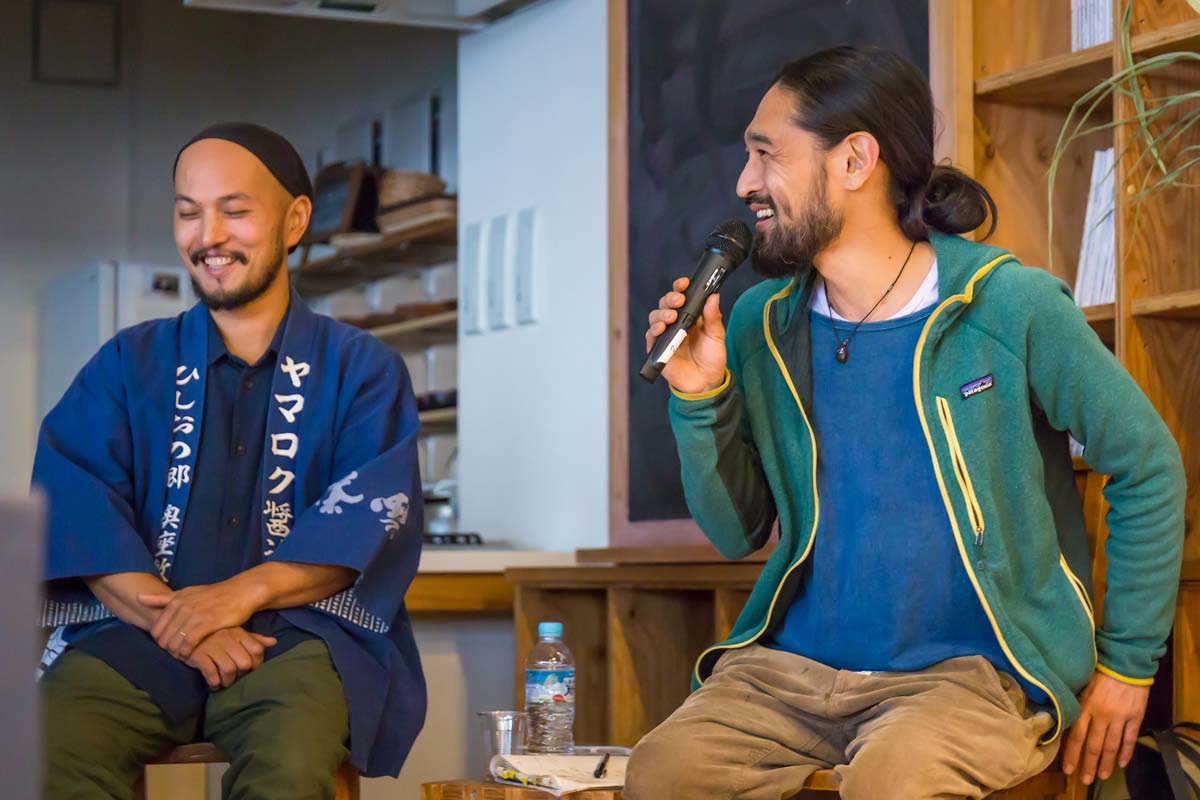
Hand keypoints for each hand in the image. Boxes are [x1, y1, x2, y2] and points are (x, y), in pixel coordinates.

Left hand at [139, 579, 261, 658]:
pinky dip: (187, 652)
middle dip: (168, 649)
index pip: (157, 629)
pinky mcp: (207, 623)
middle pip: (164, 637)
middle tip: (176, 654)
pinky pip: (189, 643)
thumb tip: (138, 598)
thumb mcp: (187, 593)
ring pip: (175, 641)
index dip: (161, 641)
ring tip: (183, 656)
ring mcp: (195, 614)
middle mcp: (183, 606)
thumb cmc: (213, 595)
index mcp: (176, 600)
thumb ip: (162, 598)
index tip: (170, 646)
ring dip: (177, 653)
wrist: (240, 592)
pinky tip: (191, 655)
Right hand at [185, 627, 276, 689]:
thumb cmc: (214, 634)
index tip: (250, 671)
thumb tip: (274, 642)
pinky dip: (214, 682)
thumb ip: (254, 639)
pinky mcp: (198, 655)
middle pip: (245, 662)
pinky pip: (211, 673)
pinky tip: (213, 684)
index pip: (257, 650)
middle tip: (237, 679)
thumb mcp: (235, 633)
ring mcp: (213, 646)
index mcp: (239, 632)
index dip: (257, 663)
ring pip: (229, 670)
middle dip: (242, 675)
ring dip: (228, 681)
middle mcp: (227, 638)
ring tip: (225, 683)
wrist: (183, 631)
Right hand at [645, 278, 726, 394]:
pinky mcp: (658, 348)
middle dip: (670, 298)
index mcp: (690, 316)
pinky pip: (651, 335)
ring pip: (655, 316)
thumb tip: (713, 296)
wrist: (707, 382)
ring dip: (662, 313)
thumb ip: (713, 317)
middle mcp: (676, 323)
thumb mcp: (716, 335)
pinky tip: (661, 328)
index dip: (680, 287)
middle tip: (679, 301)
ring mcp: (665, 335)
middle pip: (665, 303)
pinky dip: (654, 329)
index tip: (684, 283)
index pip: (681, 296)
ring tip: (671, 317)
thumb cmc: (712, 358)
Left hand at [1062, 671, 1150, 784]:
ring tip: (1102, 776)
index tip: (1068, 769)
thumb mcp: (1081, 685)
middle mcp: (1101, 715)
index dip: (1072, 754)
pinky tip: (1121, 763)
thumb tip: (1064, 719)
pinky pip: (1130, 739)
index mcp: (1085, 707)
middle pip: (1093, 745)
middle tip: (1085, 780)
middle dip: (1088, 764)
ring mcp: (1120, 717)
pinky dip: (1126, 752)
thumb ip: (1076, 703)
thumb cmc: (1099, 670)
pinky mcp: (1135, 717)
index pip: (1076, 736)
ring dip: (1106, 763)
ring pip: (1111, 745)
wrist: (1125, 660)